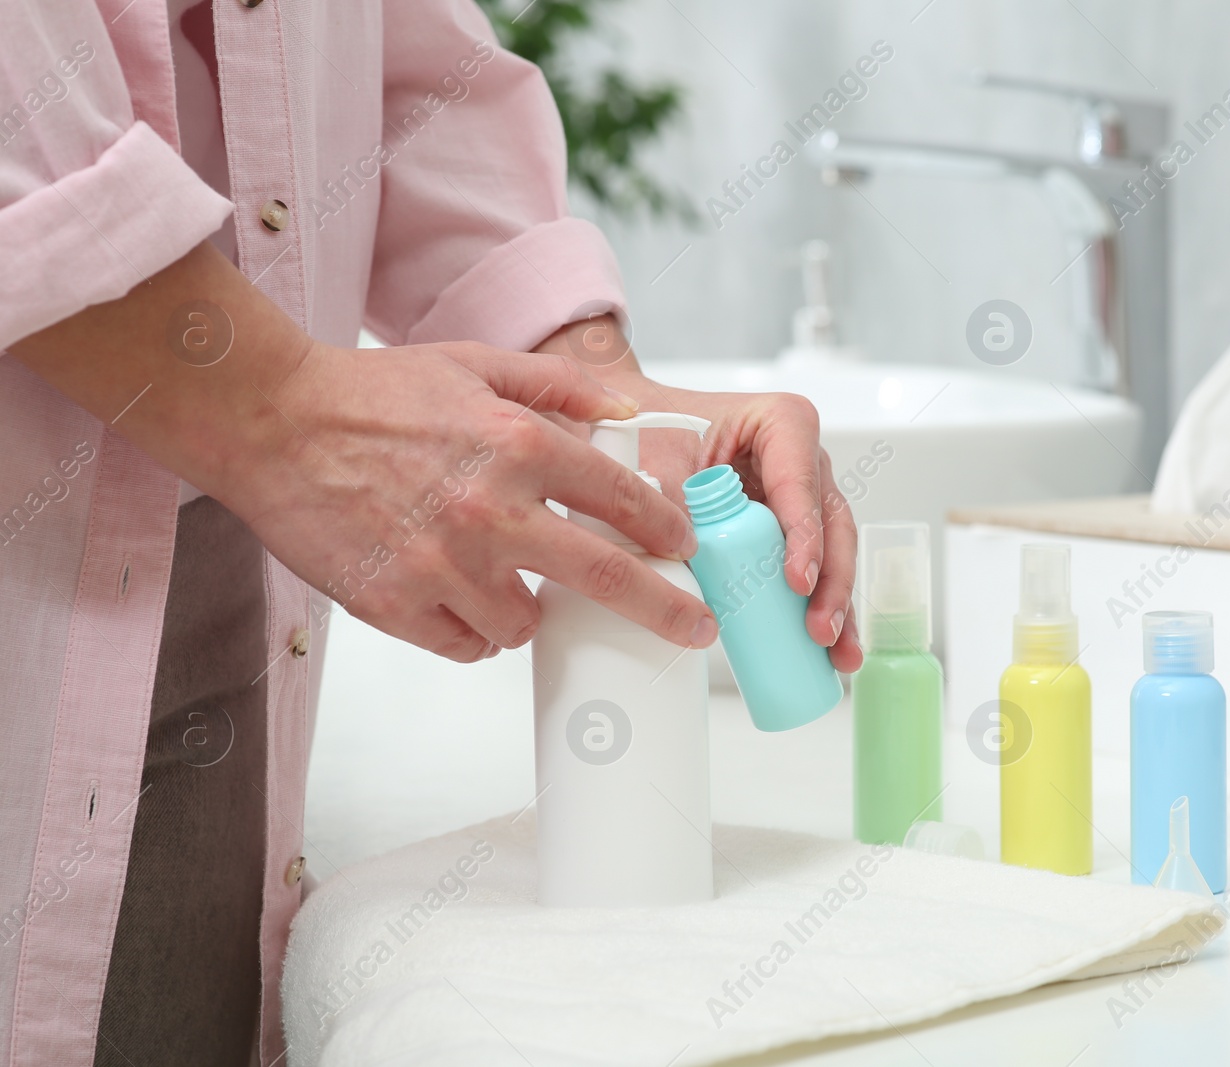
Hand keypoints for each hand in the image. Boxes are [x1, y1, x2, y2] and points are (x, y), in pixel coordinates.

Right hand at [228, 342, 717, 661]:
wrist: (269, 422)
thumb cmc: (372, 393)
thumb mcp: (474, 364)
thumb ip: (558, 388)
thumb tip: (625, 416)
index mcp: (517, 442)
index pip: (623, 498)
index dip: (666, 530)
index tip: (685, 550)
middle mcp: (490, 508)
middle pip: (606, 576)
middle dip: (666, 609)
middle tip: (696, 630)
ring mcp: (442, 563)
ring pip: (524, 624)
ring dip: (531, 613)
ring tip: (508, 584)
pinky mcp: (394, 604)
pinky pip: (464, 645)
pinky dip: (473, 632)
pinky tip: (461, 602)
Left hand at [539, 318, 861, 672]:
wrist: (634, 433)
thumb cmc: (650, 432)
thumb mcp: (656, 462)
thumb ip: (669, 505)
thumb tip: (678, 562)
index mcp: (782, 424)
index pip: (801, 483)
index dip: (805, 535)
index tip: (796, 581)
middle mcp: (803, 458)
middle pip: (831, 523)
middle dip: (831, 582)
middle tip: (820, 629)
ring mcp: (801, 496)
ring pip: (832, 550)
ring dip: (836, 604)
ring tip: (836, 654)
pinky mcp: (789, 529)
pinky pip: (814, 566)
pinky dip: (820, 606)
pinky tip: (829, 650)